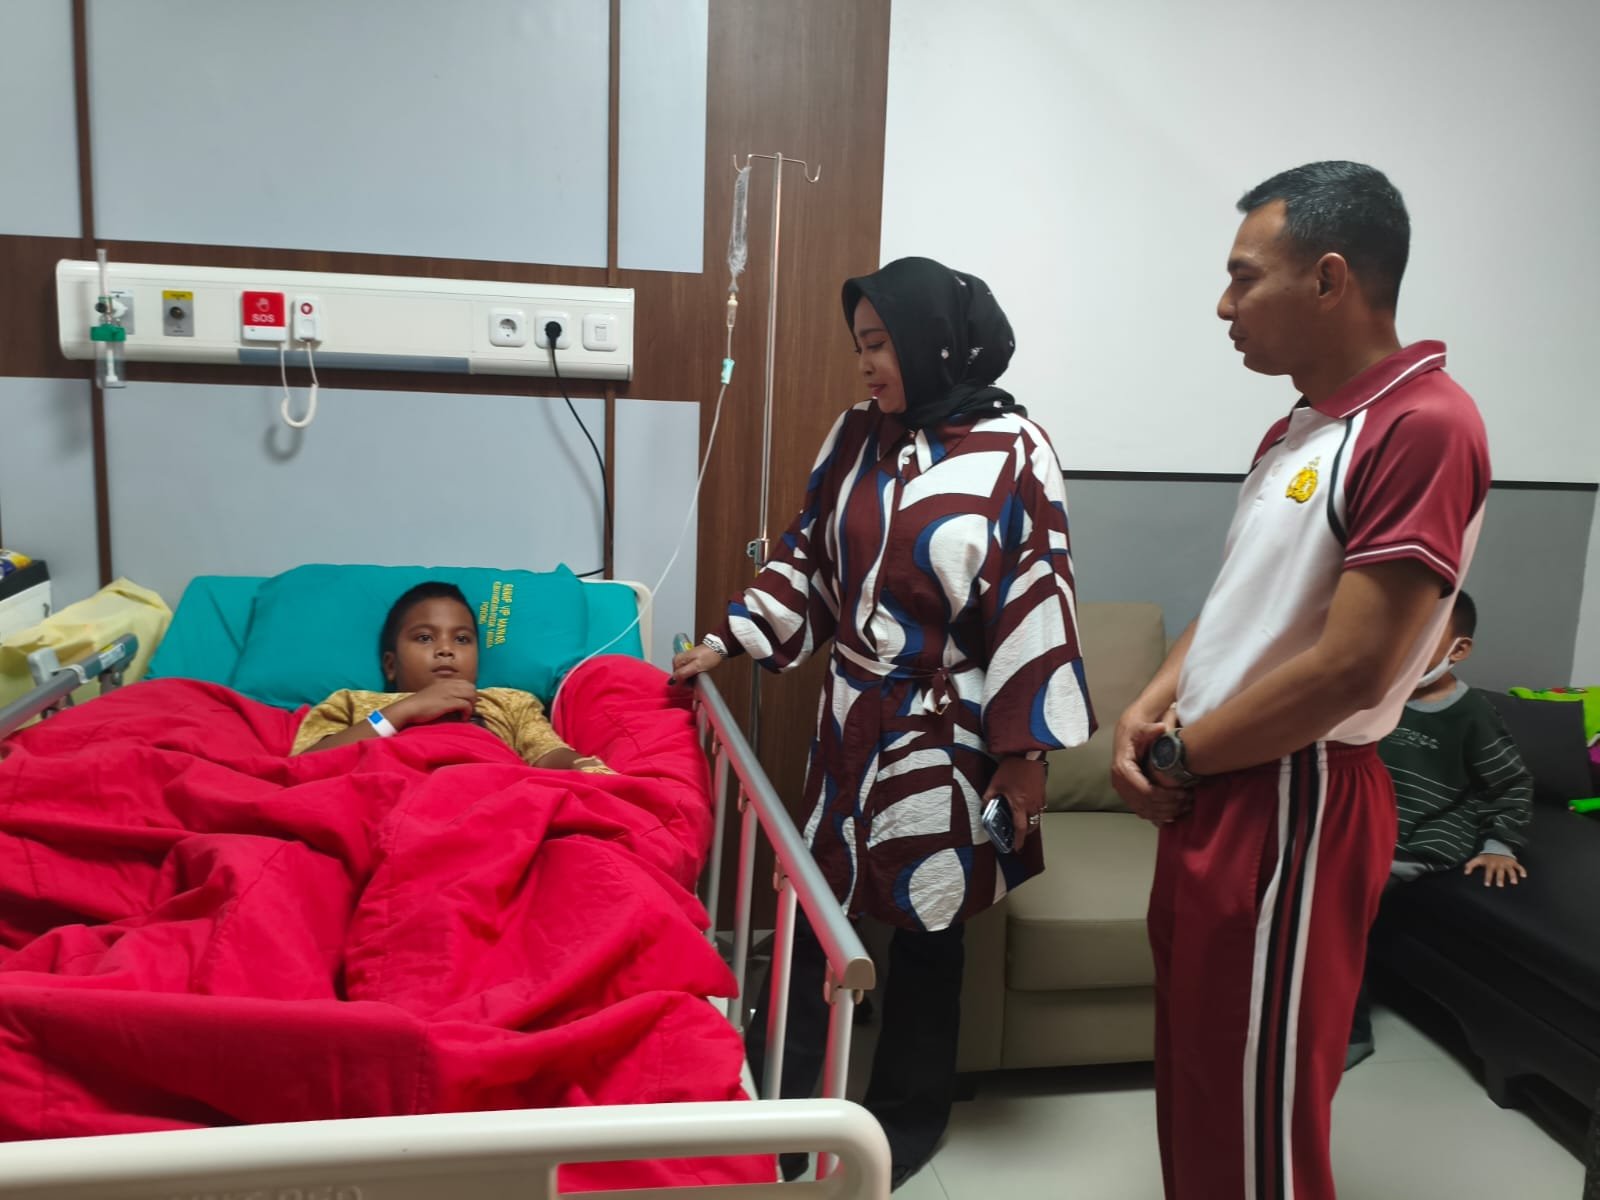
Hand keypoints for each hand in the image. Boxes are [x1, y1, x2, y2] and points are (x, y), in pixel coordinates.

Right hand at [388, 678, 476, 727]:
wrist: (408, 709)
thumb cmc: (418, 705)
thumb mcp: (433, 694)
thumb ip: (444, 694)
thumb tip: (456, 701)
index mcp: (445, 682)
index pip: (467, 683)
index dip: (469, 694)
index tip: (466, 704)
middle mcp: (449, 685)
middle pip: (472, 688)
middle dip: (472, 699)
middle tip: (467, 710)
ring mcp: (449, 693)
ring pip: (471, 695)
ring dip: (471, 706)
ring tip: (464, 714)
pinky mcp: (448, 702)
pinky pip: (466, 705)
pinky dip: (467, 712)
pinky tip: (462, 718)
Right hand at [670, 644, 723, 684]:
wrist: (717, 648)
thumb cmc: (708, 656)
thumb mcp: (696, 666)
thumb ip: (683, 673)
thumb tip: (673, 680)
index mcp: (677, 660)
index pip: (675, 677)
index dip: (682, 683)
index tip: (690, 686)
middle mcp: (678, 659)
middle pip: (678, 676)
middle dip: (685, 681)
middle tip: (694, 683)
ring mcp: (683, 660)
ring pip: (682, 674)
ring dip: (688, 679)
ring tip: (697, 679)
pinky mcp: (688, 661)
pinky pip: (686, 671)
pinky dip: (690, 675)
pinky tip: (696, 676)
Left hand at [984, 757, 1045, 850]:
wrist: (1028, 753)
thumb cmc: (1012, 768)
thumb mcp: (995, 783)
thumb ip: (989, 797)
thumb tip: (984, 806)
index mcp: (1020, 805)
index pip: (1020, 828)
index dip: (1018, 840)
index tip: (1017, 848)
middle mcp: (1032, 805)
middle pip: (1031, 826)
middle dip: (1024, 833)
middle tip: (1018, 835)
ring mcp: (1039, 799)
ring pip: (1037, 817)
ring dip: (1030, 823)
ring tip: (1022, 822)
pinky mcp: (1043, 792)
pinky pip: (1040, 808)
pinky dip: (1035, 812)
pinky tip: (1028, 807)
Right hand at [1110, 704, 1190, 825]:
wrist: (1127, 736)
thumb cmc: (1137, 732)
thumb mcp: (1143, 728)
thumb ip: (1152, 729)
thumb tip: (1161, 728)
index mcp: (1122, 768)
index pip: (1145, 790)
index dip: (1165, 796)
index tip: (1183, 794)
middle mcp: (1119, 782)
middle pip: (1145, 803)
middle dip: (1168, 805)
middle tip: (1188, 802)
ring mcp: (1122, 791)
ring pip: (1144, 810)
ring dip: (1165, 813)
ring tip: (1184, 808)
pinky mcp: (1127, 795)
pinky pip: (1141, 811)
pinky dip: (1157, 816)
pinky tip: (1172, 815)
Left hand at [1464, 853, 1525, 887]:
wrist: (1497, 847)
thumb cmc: (1486, 856)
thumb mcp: (1477, 859)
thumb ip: (1470, 865)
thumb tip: (1465, 873)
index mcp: (1490, 864)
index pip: (1488, 872)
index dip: (1487, 878)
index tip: (1487, 884)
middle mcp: (1499, 864)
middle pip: (1500, 872)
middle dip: (1500, 878)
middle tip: (1500, 885)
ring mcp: (1507, 863)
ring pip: (1510, 870)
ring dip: (1512, 876)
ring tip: (1514, 882)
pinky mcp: (1513, 862)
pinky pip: (1519, 866)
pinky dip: (1522, 870)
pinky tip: (1524, 876)